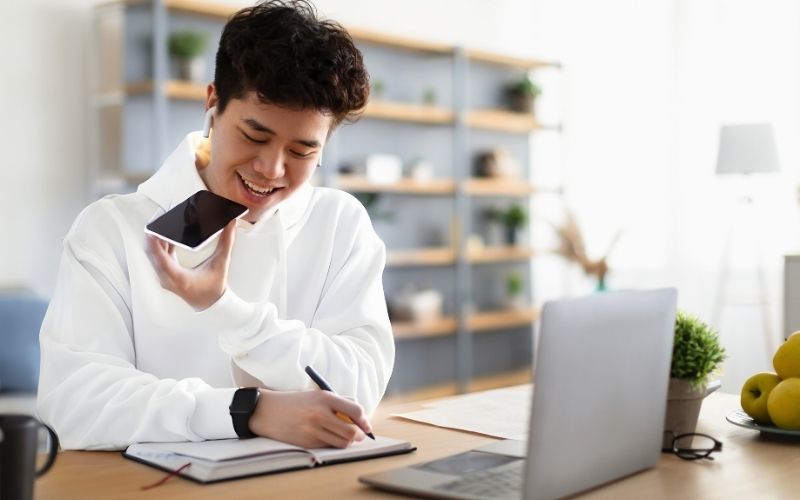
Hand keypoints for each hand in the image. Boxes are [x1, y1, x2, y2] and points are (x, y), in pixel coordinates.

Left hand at [145, 221, 235, 309]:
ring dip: (154, 240)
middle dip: (151, 236)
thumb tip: (230, 226)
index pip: (160, 259)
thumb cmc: (213, 289)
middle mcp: (167, 279)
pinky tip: (165, 236)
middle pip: (151, 254)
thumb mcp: (221, 264)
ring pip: (152, 255)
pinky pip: (158, 258)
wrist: (211, 303)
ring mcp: (164, 277)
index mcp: (179, 278)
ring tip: (159, 225)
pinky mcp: (166, 274)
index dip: (154, 243)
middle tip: (156, 220)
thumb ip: (226, 243)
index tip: (152, 229)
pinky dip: (159, 246)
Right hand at [249, 390, 371, 448]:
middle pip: (351, 432)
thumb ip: (337, 403)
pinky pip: (328, 447)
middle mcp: (320, 414)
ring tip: (345, 437)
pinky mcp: (306, 442)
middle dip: (359, 435)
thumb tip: (359, 416)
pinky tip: (328, 438)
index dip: (364, 420)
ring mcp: (313, 430)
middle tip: (359, 435)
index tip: (366, 426)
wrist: (267, 411)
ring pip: (342, 443)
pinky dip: (332, 444)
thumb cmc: (295, 402)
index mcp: (325, 398)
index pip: (355, 410)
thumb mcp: (317, 395)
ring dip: (347, 442)